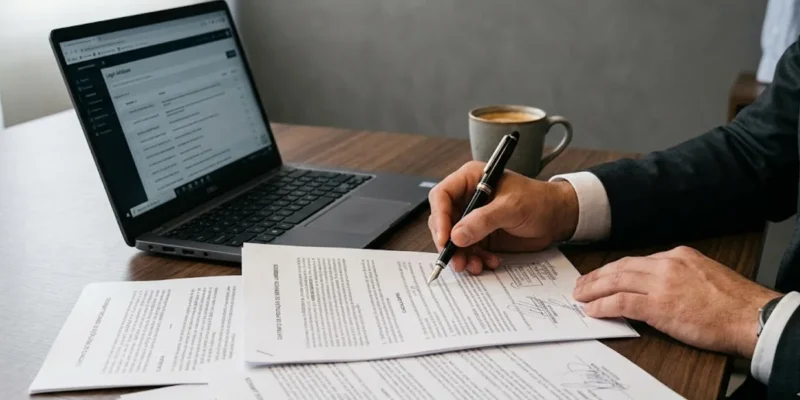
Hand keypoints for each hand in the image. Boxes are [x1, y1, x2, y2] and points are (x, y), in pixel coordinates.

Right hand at [427, 161, 578, 274]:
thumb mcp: (511, 208)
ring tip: (474, 266)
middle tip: (456, 260)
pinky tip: (489, 263)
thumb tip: (456, 236)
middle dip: (448, 243)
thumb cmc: (538, 201)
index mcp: (471, 179)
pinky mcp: (481, 235)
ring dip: (462, 256)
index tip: (445, 239)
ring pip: (454, 240)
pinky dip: (475, 259)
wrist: (557, 217)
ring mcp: (473, 218)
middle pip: (443, 221)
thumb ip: (483, 221)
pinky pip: (468, 250)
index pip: (441, 196)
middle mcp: (467, 198)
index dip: (439, 218)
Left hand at [573, 246, 781, 357]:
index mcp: (678, 255)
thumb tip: (658, 287)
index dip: (614, 270)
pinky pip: (622, 302)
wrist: (750, 316)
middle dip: (597, 276)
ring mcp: (661, 284)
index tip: (603, 276)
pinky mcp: (659, 305)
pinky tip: (593, 310)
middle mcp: (667, 264)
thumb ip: (679, 275)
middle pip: (621, 267)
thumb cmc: (733, 303)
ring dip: (593, 289)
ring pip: (617, 281)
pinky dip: (604, 305)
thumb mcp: (704, 275)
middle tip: (581, 284)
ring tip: (580, 296)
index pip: (636, 260)